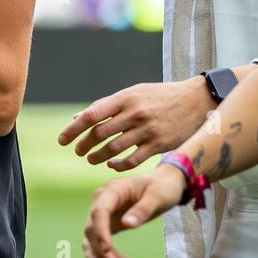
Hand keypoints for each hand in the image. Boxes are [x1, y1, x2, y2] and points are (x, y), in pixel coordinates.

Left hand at [58, 77, 215, 171]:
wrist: (195, 100)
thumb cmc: (160, 96)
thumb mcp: (134, 93)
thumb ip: (108, 105)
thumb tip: (79, 117)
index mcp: (126, 97)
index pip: (92, 114)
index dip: (74, 129)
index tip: (62, 140)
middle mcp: (134, 113)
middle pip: (99, 133)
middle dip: (83, 145)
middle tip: (78, 151)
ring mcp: (146, 130)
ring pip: (113, 149)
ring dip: (97, 157)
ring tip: (91, 159)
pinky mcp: (158, 145)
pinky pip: (131, 160)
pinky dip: (118, 164)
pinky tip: (112, 164)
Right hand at [83, 165, 185, 257]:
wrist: (164, 184)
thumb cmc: (162, 186)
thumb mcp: (157, 196)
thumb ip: (142, 209)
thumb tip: (127, 224)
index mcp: (113, 190)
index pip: (99, 211)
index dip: (100, 231)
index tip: (107, 249)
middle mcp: (103, 201)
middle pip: (93, 228)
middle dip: (102, 250)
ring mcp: (104, 214)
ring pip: (94, 238)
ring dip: (103, 256)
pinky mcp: (108, 224)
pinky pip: (98, 241)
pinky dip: (102, 255)